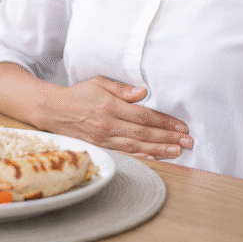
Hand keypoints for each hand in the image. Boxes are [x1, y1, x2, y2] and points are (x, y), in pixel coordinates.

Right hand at [35, 76, 192, 159]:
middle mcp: (108, 125)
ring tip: (178, 151)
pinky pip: (125, 155)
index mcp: (110, 106)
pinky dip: (141, 158)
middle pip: (144, 133)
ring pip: (136, 147)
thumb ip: (123, 89)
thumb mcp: (100, 83)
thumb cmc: (80, 94)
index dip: (164, 122)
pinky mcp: (101, 148)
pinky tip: (155, 159)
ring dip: (159, 150)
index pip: (144, 116)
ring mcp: (104, 139)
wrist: (55, 111)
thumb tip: (144, 93)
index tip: (181, 126)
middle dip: (168, 138)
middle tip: (188, 141)